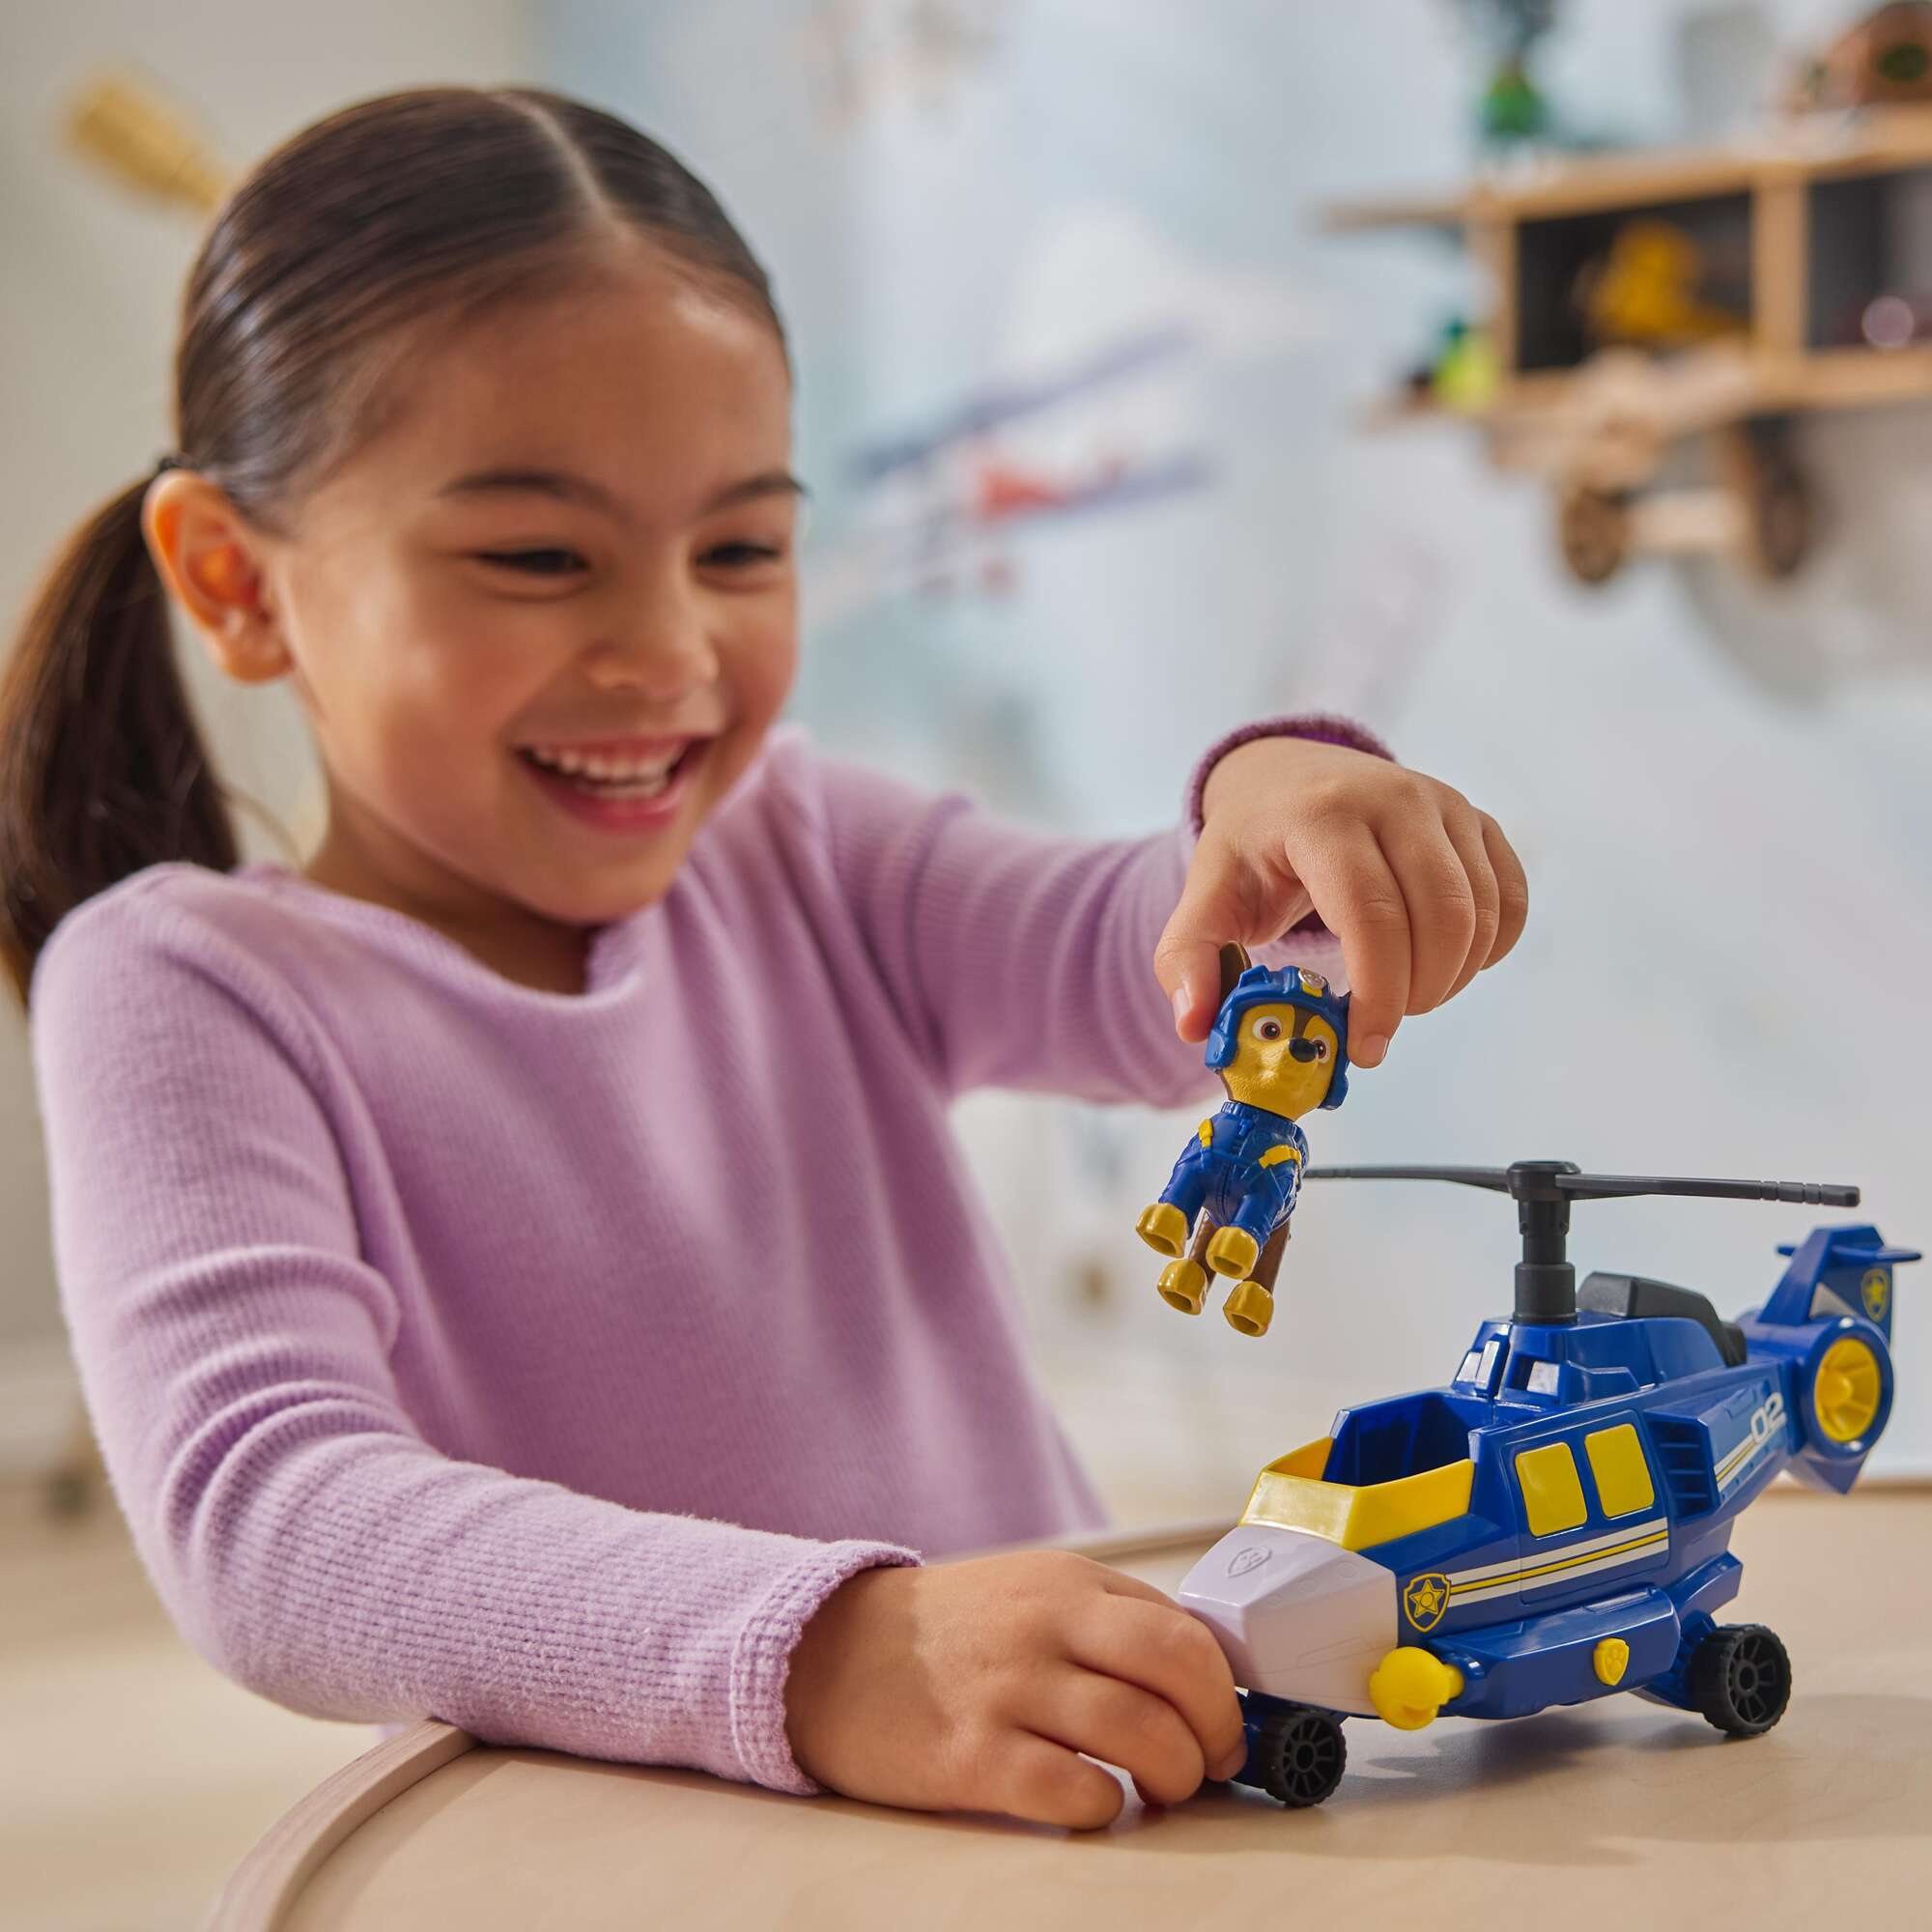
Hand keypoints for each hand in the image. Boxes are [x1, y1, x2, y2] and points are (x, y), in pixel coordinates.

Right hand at [784, 1550, 1246, 1828]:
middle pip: (1179, 1666)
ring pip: (1141, 1733)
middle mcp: (1045, 1624)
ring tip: (1157, 1790)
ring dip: (1173, 1775)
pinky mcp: (973, 1757)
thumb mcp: (1031, 1593)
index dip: (1225, 1690)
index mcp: (1069, 1582)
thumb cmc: (951, 1635)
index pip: (1186, 1628)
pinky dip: (1104, 1810)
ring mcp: (1009, 1689)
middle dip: (1217, 1729)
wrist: (831, 1654)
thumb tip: (1202, 1682)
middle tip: (1209, 1763)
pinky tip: (1090, 1803)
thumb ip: (1108, 1623)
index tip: (1226, 1728)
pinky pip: (1075, 1793)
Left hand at [1157, 737, 1527, 1066]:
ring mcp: (1444, 805)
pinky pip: (1510, 901)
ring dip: (1453, 978)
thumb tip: (1194, 1025)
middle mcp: (1394, 799)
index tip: (1365, 1046)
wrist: (1287, 778)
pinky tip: (1443, 966)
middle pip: (1441, 918)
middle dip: (1419, 994)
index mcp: (1322, 816)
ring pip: (1481, 915)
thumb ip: (1187, 961)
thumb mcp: (1206, 896)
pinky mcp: (1477, 822)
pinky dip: (1489, 951)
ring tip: (1404, 996)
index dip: (1380, 992)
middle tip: (1380, 1026)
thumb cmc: (1252, 847)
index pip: (1372, 913)